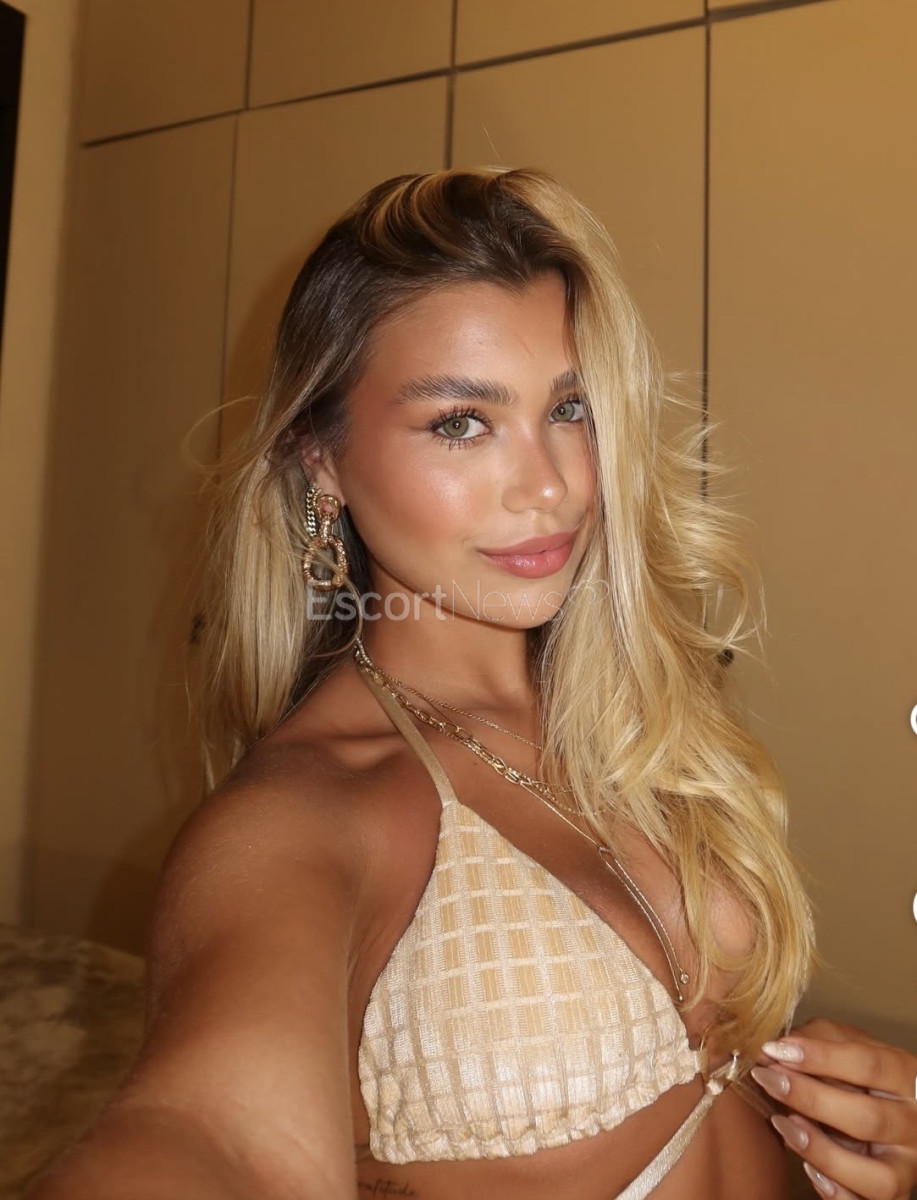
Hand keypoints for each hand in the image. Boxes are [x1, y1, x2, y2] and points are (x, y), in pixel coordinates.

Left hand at [750, 1017, 916, 1199]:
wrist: (887, 1109)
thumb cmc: (860, 1072)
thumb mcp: (845, 1044)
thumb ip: (815, 1039)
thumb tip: (774, 1049)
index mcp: (905, 1077)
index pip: (869, 1065)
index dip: (820, 1057)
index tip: (775, 1050)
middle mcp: (912, 1124)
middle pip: (869, 1119)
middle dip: (811, 1099)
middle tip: (769, 1080)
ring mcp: (906, 1165)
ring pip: (877, 1176)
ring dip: (823, 1152)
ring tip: (784, 1125)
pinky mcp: (893, 1194)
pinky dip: (836, 1192)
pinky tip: (808, 1168)